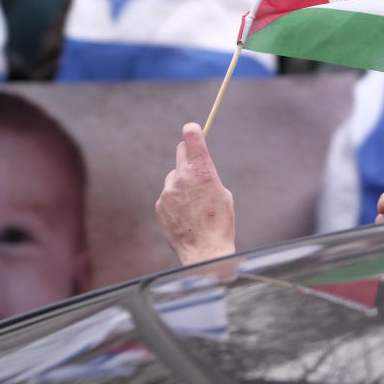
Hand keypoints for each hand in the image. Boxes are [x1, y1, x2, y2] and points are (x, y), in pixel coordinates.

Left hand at [155, 123, 234, 264]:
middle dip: (188, 155)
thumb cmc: (220, 224)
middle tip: (194, 165)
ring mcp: (168, 190)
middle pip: (180, 151)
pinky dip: (175, 200)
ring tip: (193, 205)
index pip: (192, 137)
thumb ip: (208, 176)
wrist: (205, 253)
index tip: (193, 130)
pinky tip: (185, 216)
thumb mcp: (223, 194)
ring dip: (181, 183)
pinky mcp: (160, 204)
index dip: (193, 131)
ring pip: (174, 176)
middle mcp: (182, 177)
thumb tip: (199, 169)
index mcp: (202, 171)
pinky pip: (168, 194)